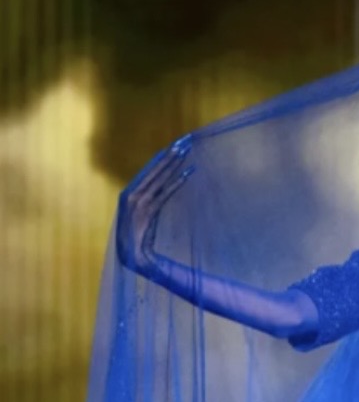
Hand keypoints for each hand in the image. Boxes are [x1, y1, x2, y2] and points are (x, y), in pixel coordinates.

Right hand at [116, 137, 194, 274]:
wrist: (134, 259)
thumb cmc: (137, 243)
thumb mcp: (141, 219)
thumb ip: (147, 205)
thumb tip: (159, 193)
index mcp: (129, 194)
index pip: (148, 172)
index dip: (162, 160)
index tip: (174, 149)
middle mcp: (132, 195)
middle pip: (154, 170)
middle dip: (169, 155)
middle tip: (183, 142)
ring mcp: (139, 202)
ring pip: (159, 178)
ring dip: (173, 164)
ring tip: (186, 151)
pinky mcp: (147, 211)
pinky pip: (164, 193)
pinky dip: (176, 183)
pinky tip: (187, 174)